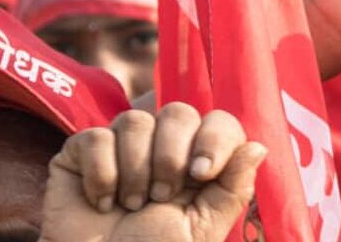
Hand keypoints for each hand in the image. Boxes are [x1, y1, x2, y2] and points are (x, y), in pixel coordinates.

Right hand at [39, 103, 266, 241]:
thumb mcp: (203, 227)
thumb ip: (232, 188)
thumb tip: (257, 147)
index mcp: (199, 161)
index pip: (219, 122)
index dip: (213, 139)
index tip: (201, 174)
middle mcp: (163, 146)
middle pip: (177, 112)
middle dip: (171, 157)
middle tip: (161, 197)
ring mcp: (122, 145)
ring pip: (134, 121)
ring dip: (136, 170)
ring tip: (132, 205)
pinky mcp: (82, 152)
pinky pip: (96, 137)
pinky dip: (102, 174)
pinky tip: (104, 202)